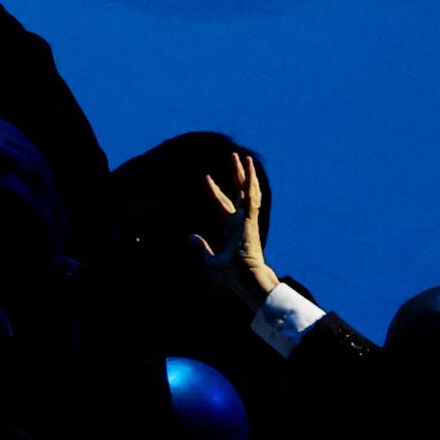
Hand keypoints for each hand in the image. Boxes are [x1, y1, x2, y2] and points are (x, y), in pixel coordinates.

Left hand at [195, 146, 272, 299]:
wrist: (245, 282)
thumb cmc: (231, 276)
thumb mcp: (209, 261)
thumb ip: (200, 248)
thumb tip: (189, 237)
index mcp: (232, 229)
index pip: (223, 205)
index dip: (215, 192)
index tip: (206, 178)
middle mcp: (241, 221)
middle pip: (239, 192)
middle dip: (236, 175)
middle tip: (233, 158)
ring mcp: (247, 220)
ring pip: (248, 191)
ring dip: (245, 174)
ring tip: (243, 158)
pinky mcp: (250, 221)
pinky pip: (251, 198)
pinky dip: (250, 183)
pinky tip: (249, 169)